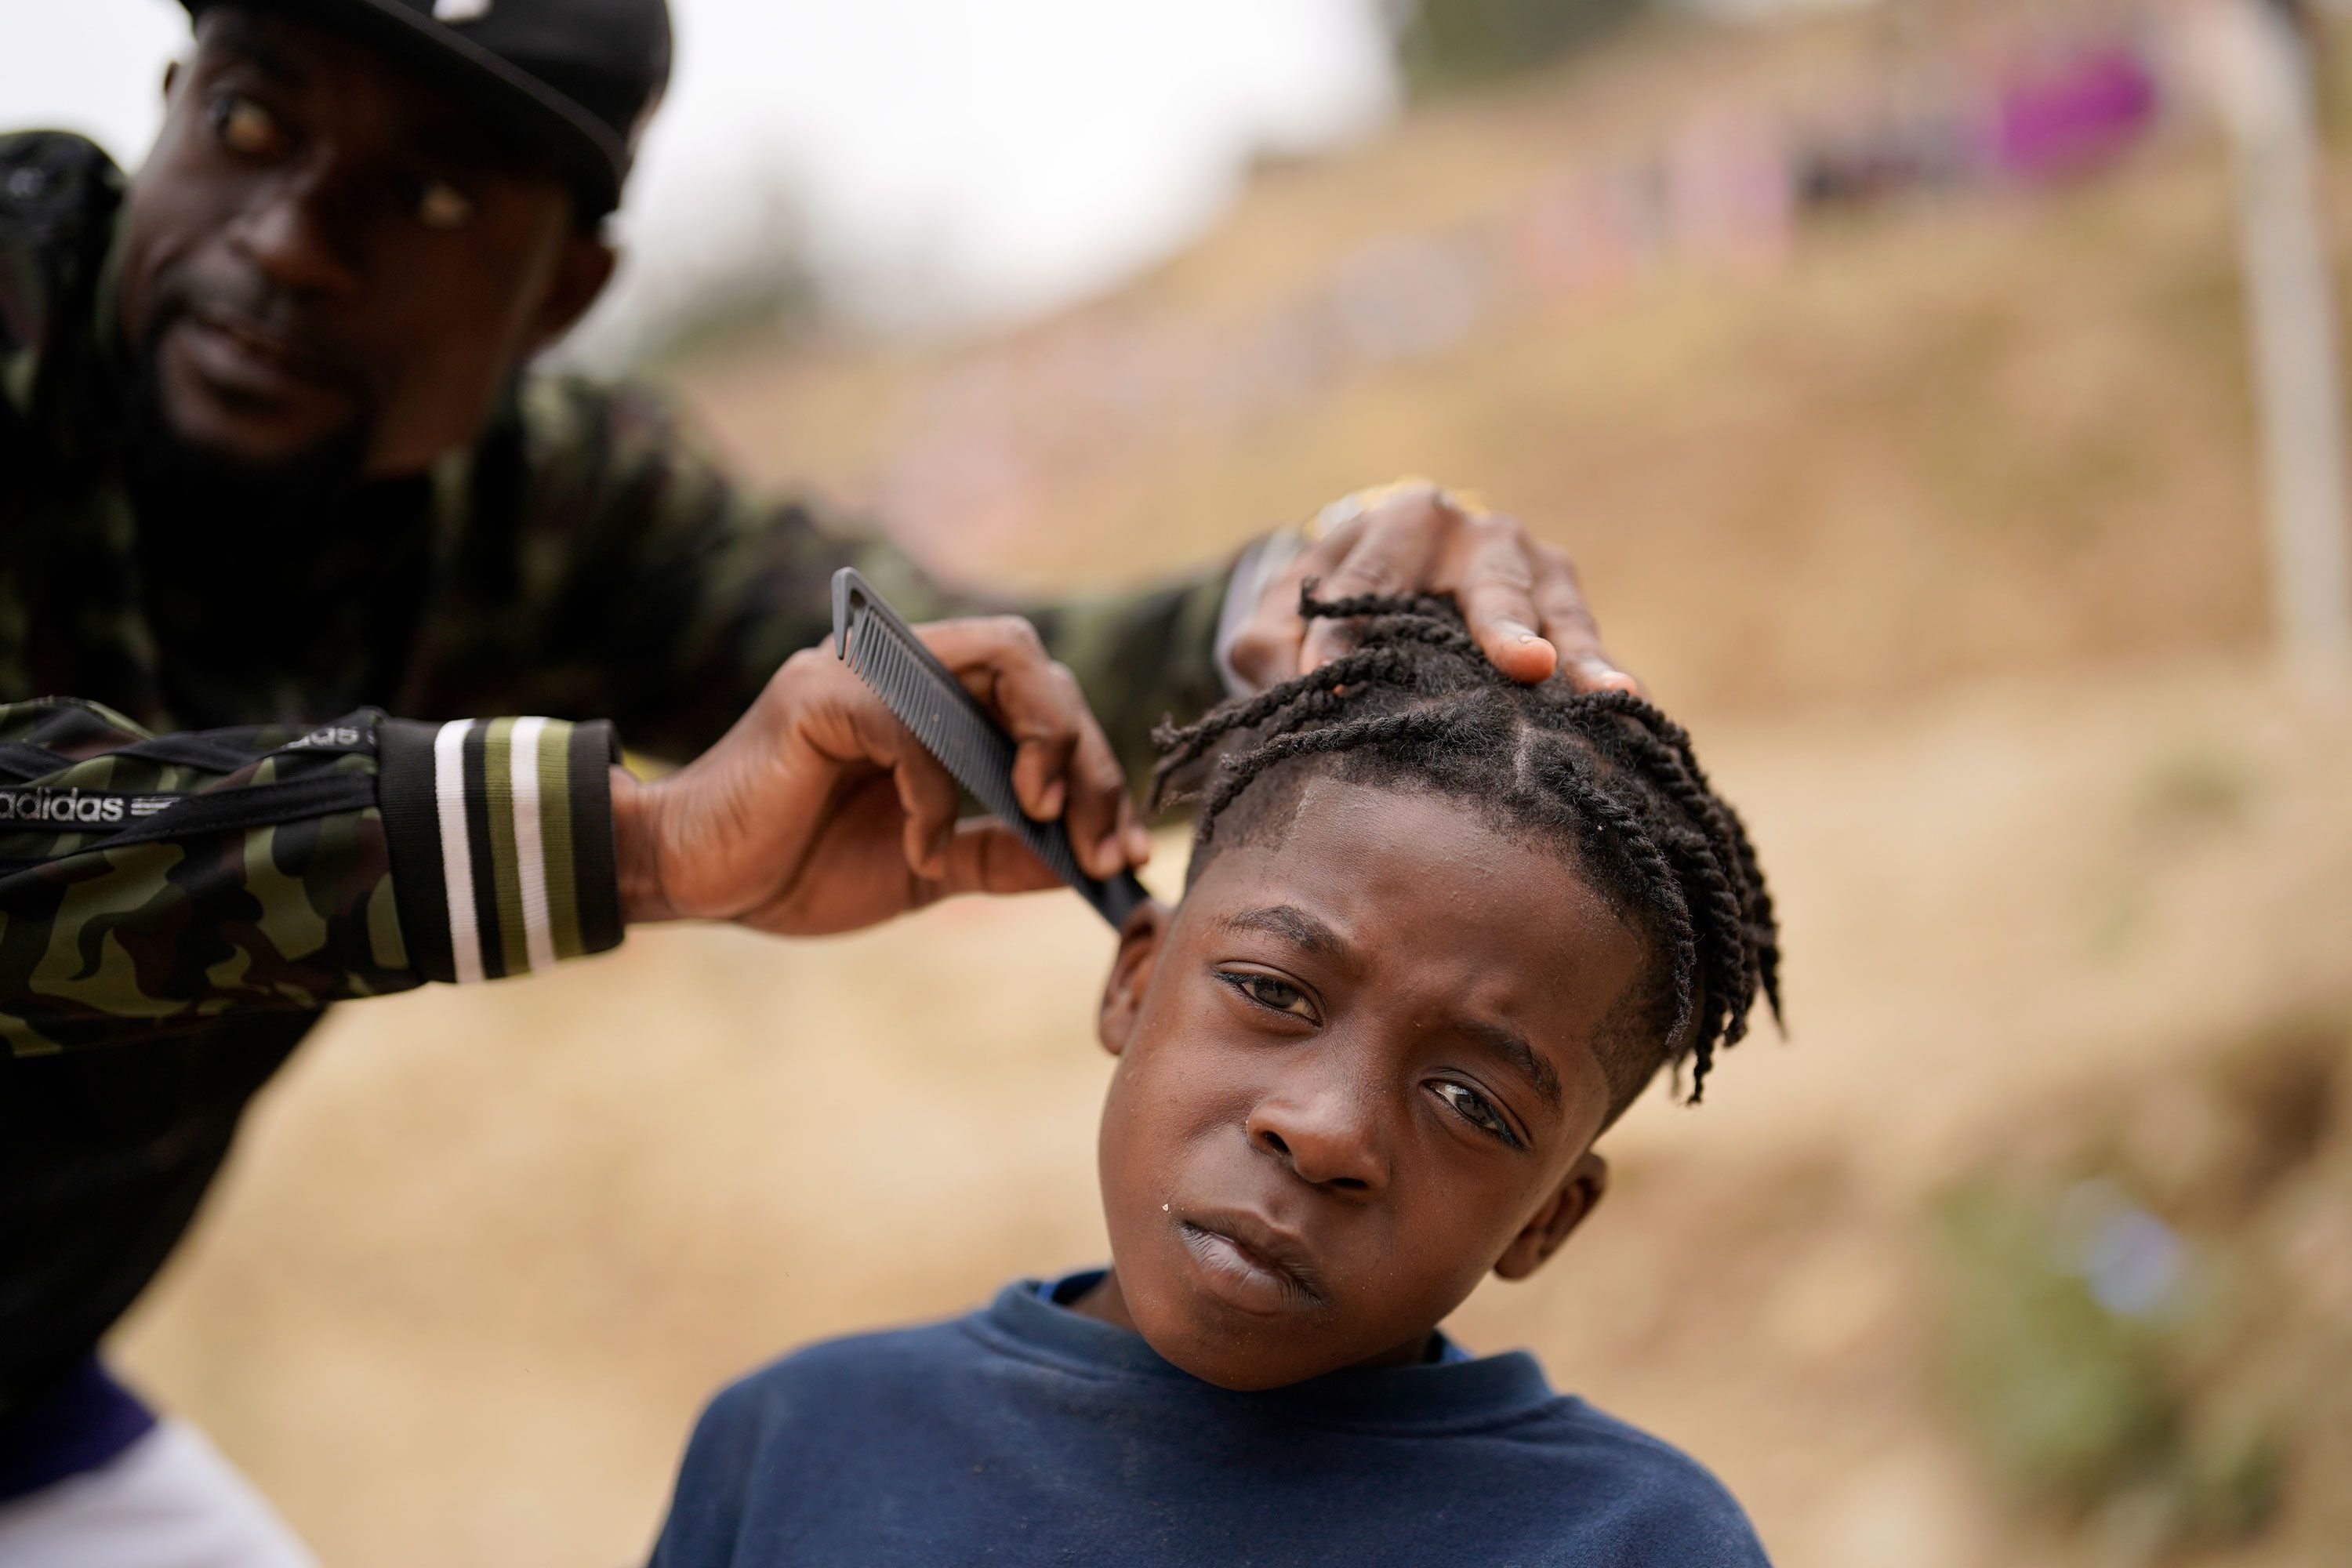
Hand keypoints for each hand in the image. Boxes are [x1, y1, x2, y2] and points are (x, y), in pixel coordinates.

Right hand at [611, 617, 1148, 936]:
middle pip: (1037, 665)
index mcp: (932, 699)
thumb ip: (1002, 856)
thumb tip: (1091, 862)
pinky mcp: (821, 698)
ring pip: (1000, 657)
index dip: (1097, 765)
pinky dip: (936, 795)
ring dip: (1042, 740)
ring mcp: (862, 670)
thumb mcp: (929, 869)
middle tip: (1096, 840)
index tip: (1124, 848)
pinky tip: (922, 849)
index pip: (1043, 695)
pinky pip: (915, 725)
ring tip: (1041, 816)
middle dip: (1088, 755)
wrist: (692, 878)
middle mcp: (903, 666)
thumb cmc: (799, 867)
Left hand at [1225, 482, 1640, 693]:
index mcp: (1399, 521)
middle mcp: (1476, 533)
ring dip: (1579, 656)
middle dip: (1504, 626)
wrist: (1396, 574)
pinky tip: (1627, 709)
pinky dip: (1604, 674)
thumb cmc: (1335, 601)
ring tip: (1608, 694)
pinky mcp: (1565, 604)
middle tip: (1525, 667)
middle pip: (1491, 582)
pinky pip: (1588, 640)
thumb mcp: (1286, 615)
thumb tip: (1296, 687)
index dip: (1346, 639)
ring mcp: (1533, 565)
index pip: (1369, 581)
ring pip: (1557, 611)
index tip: (1329, 690)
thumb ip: (1270, 646)